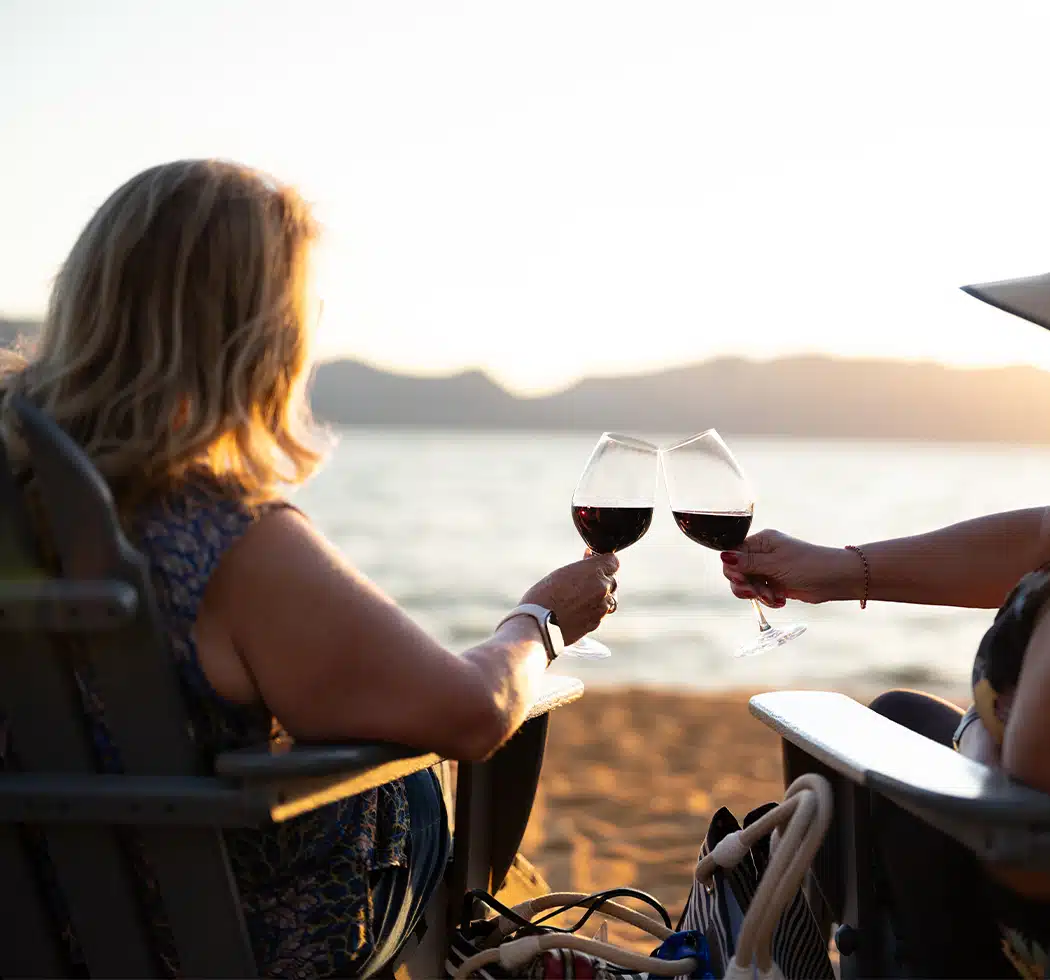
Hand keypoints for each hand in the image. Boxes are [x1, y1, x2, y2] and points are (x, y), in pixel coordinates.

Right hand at [520, 551, 619, 644]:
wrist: (538, 625)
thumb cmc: (543, 596)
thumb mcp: (561, 573)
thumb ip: (581, 568)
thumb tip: (589, 561)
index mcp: (594, 571)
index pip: (613, 562)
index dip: (603, 562)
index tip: (593, 563)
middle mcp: (602, 588)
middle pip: (612, 580)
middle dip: (601, 580)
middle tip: (583, 582)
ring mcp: (601, 607)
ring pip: (609, 598)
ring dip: (599, 597)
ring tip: (579, 599)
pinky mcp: (596, 623)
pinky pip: (600, 613)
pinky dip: (592, 611)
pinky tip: (576, 611)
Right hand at [719, 529, 862, 606]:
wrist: (834, 580)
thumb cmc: (807, 565)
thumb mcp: (774, 564)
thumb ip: (747, 563)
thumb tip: (723, 556)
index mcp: (761, 542)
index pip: (732, 554)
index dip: (732, 569)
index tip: (742, 581)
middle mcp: (762, 554)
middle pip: (736, 571)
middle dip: (744, 585)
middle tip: (755, 593)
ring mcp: (768, 569)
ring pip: (747, 585)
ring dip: (757, 595)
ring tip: (773, 598)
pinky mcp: (775, 584)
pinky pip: (759, 593)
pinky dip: (767, 599)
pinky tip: (780, 601)